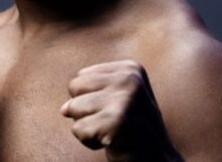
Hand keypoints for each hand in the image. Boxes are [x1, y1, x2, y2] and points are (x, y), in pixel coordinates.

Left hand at [61, 60, 182, 160]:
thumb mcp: (117, 99)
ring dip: (87, 127)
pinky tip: (111, 143)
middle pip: (74, 87)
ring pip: (73, 108)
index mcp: (130, 69)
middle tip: (112, 123)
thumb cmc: (132, 129)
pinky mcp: (117, 122)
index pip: (82, 77)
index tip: (116, 112)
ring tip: (111, 132)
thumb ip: (88, 93)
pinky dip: (89, 141)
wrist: (158, 159)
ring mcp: (125, 99)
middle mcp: (129, 78)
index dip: (92, 99)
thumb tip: (64, 109)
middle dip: (86, 110)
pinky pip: (78, 129)